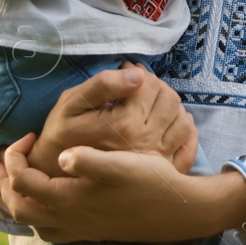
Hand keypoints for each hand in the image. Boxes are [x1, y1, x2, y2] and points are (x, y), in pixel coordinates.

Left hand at [0, 138, 245, 242]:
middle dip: (7, 182)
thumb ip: (89, 160)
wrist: (178, 210)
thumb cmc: (150, 181)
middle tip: (11, 157)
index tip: (30, 134)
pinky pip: (53, 230)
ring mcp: (80, 230)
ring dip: (22, 200)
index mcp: (70, 199)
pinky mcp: (92, 232)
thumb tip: (62, 156)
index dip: (16, 156)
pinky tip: (54, 196)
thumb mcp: (121, 164)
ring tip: (25, 176)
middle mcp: (70, 219)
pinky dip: (42, 214)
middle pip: (19, 208)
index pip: (22, 182)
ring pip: (34, 223)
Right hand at [25, 63, 196, 175]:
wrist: (58, 175)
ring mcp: (157, 160)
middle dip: (155, 85)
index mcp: (126, 123)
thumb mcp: (71, 104)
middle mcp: (146, 142)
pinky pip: (187, 145)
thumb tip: (137, 74)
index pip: (149, 84)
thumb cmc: (62, 135)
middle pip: (168, 99)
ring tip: (150, 102)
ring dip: (170, 104)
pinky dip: (185, 129)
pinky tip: (169, 122)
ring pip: (182, 119)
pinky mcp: (163, 172)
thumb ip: (104, 84)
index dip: (137, 71)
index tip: (126, 69)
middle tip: (138, 85)